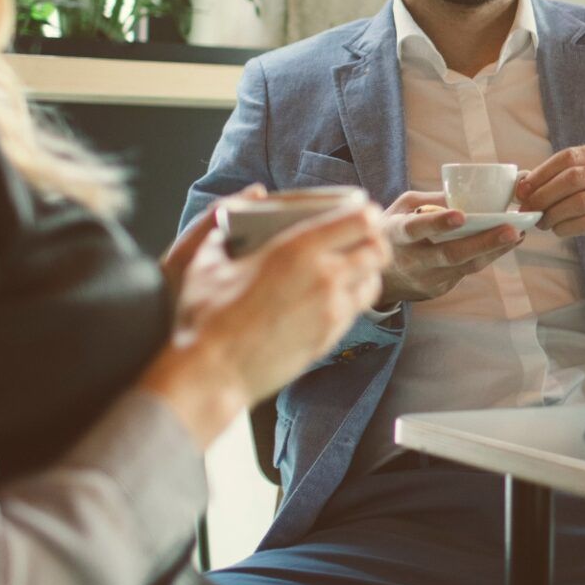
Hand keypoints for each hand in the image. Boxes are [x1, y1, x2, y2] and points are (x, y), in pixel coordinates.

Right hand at [139, 203, 391, 446]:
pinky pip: (356, 311)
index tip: (359, 214)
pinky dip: (352, 299)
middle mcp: (324, 277)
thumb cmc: (206, 317)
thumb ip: (221, 228)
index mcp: (298, 249)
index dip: (366, 215)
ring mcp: (331, 310)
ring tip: (348, 269)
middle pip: (377, 250)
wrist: (213, 372)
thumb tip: (233, 211)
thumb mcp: (206, 261)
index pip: (361, 221)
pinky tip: (331, 297)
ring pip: (373, 282)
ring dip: (367, 272)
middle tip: (358, 241)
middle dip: (373, 242)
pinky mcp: (330, 337)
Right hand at [373, 189, 522, 308]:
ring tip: (518, 233)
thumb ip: (431, 199)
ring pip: (465, 266)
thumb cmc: (394, 229)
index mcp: (397, 234)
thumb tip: (468, 189)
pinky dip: (488, 256)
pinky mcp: (438, 289)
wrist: (379, 276)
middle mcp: (411, 260)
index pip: (416, 228)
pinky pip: (467, 271)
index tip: (461, 216)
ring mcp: (426, 278)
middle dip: (483, 242)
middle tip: (511, 229)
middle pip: (450, 254)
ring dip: (494, 250)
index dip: (438, 223)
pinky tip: (507, 243)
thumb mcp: (402, 208)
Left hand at [516, 144, 584, 260]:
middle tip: (527, 209)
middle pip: (573, 178)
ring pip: (579, 202)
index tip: (522, 189)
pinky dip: (566, 227)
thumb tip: (523, 187)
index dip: (542, 173)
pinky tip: (558, 230)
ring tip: (542, 222)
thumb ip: (564, 178)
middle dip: (543, 195)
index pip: (570, 156)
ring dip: (553, 214)